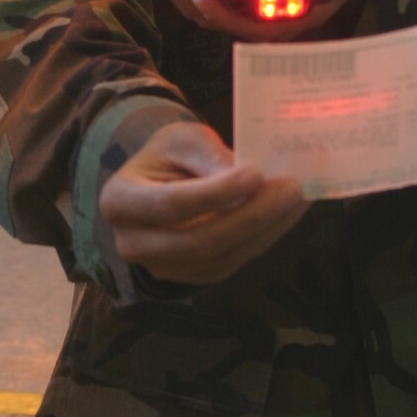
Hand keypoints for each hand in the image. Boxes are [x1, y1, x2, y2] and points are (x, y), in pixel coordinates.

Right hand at [99, 119, 306, 286]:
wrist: (159, 182)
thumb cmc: (168, 156)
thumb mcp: (181, 140)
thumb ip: (208, 156)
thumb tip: (245, 176)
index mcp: (119, 201)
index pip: (170, 204)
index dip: (215, 193)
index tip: (256, 174)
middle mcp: (133, 243)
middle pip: (198, 240)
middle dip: (250, 217)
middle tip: (290, 189)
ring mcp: (162, 267)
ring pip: (220, 257)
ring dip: (265, 230)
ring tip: (296, 199)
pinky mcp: (191, 276)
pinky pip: (232, 263)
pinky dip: (263, 239)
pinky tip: (285, 215)